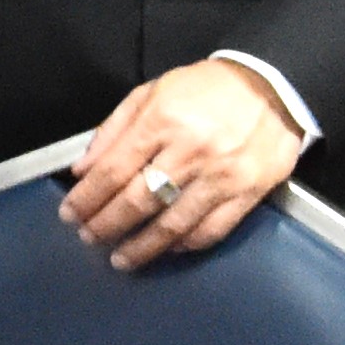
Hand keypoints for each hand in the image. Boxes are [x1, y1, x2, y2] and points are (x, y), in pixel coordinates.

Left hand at [57, 58, 301, 267]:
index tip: (70, 214)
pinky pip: (210, 230)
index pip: (112, 170)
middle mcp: (190, 150)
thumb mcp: (153, 93)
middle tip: (89, 238)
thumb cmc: (208, 88)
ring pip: (172, 224)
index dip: (87, 198)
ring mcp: (221, 175)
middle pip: (137, 201)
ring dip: (141, 247)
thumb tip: (82, 170)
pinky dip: (185, 244)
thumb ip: (114, 130)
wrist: (274, 86)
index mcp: (162, 120)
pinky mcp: (247, 193)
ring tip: (120, 259)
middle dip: (106, 225)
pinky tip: (166, 248)